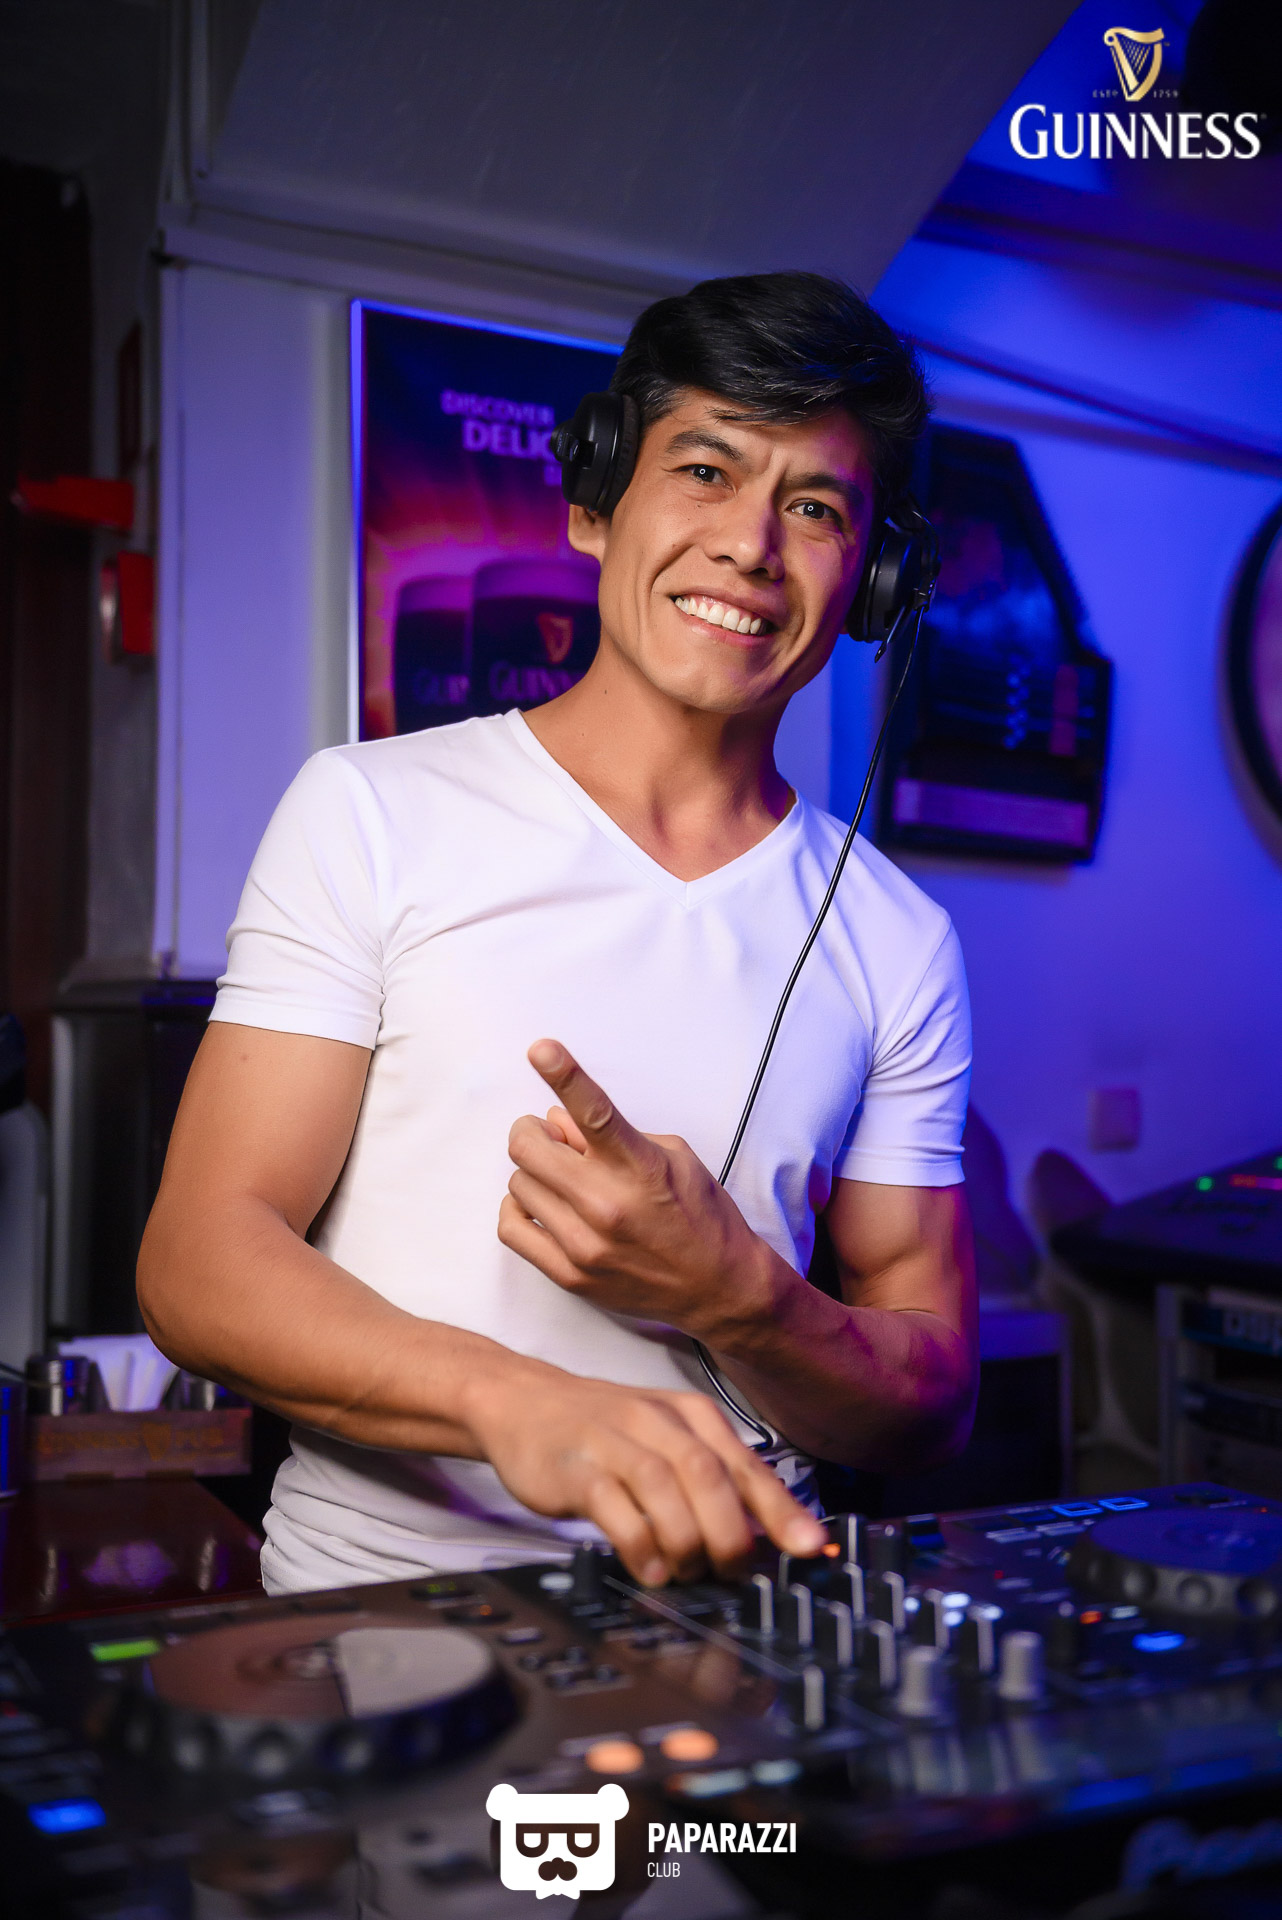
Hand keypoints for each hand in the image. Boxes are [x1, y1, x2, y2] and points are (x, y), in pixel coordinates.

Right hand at [463, 1362, 824, 1583]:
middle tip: (734, 1573)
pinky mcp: (576, 1468)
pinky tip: (650, 1568)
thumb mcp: (667, 1438)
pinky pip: (615, 1508)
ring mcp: (615, 1441)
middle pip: (711, 1477)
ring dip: (686, 1542)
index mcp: (692, 1415)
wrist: (523, 1401)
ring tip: (688, 1573)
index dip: (782, 1511)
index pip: (747, 1467)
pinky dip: (640, 1544)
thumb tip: (765, 1536)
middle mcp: (658, 1422)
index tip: (811, 1549)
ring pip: (667, 1490)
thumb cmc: (604, 1428)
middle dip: (732, 1535)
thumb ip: (713, 1478)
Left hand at [498, 1040, 771, 1339]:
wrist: (718, 1288)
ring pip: (518, 1184)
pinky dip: (520, 1208)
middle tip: (551, 1138)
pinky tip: (545, 1206)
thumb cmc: (699, 1214)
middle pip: (528, 1147)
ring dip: (535, 1174)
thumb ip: (612, 1136)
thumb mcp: (672, 1156)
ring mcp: (584, 1244)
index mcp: (640, 1167)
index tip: (540, 1048)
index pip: (595, 1112)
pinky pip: (511, 1227)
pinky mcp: (570, 1275)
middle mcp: (607, 1205)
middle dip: (533, 1132)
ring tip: (563, 1181)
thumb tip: (556, 1119)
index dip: (564, 1074)